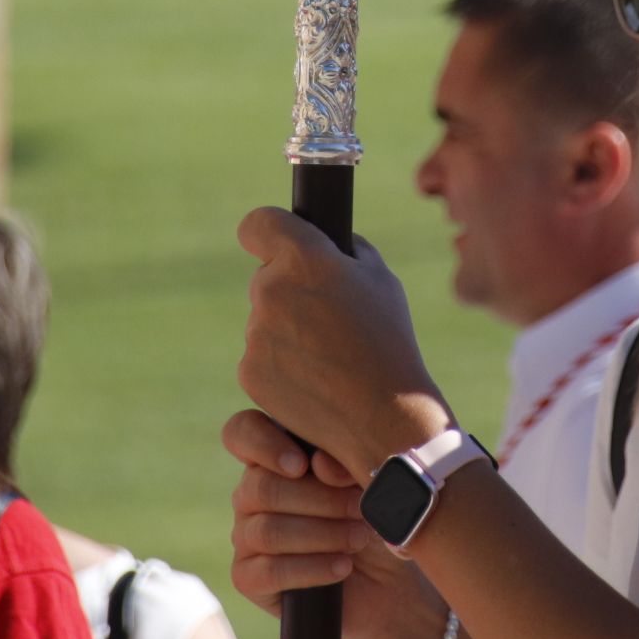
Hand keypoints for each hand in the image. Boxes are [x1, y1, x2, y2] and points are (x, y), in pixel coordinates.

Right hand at [223, 409, 452, 638]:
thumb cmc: (376, 518)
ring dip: (323, 534)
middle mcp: (251, 494)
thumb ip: (343, 465)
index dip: (262, 443)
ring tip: (360, 537)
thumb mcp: (368, 485)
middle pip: (262, 488)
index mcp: (273, 458)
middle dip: (321, 499)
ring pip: (267, 531)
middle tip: (361, 508)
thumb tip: (319, 464)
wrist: (389, 581)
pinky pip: (268, 572)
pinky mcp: (248, 578)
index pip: (241, 432)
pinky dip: (312, 569)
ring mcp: (245, 536)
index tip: (303, 464)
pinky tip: (343, 566)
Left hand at [236, 207, 449, 476]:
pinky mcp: (250, 371)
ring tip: (329, 355)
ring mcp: (256, 333)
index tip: (271, 242)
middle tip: (329, 318)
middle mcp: (271, 289)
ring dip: (288, 331)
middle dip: (290, 291)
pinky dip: (281, 365)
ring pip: (265, 320)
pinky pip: (261, 357)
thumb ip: (344, 252)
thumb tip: (325, 245)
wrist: (383, 415)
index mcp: (303, 257)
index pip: (258, 224)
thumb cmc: (388, 341)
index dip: (265, 232)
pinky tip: (315, 379)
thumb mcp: (380, 278)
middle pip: (266, 278)